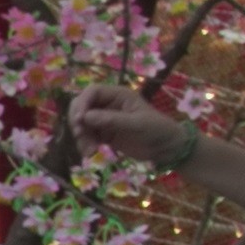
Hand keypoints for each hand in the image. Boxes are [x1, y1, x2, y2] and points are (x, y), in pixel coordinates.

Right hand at [70, 87, 189, 165]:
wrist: (167, 148)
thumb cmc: (157, 130)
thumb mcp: (137, 124)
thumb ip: (112, 120)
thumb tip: (85, 116)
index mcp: (119, 95)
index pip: (92, 92)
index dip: (82, 103)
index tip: (78, 120)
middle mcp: (109, 104)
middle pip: (82, 106)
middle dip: (77, 120)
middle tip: (80, 135)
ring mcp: (105, 119)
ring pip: (82, 123)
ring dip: (81, 136)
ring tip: (90, 151)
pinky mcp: (104, 133)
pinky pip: (87, 135)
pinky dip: (85, 143)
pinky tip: (90, 153)